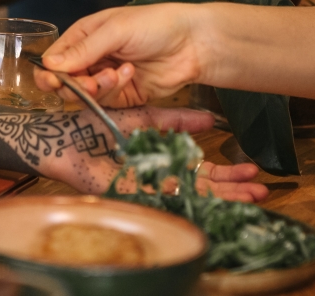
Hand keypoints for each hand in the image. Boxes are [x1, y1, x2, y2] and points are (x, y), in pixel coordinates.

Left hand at [12, 106, 266, 200]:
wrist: (54, 132)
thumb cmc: (91, 122)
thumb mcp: (140, 116)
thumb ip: (172, 120)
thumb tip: (209, 121)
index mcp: (157, 162)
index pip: (199, 173)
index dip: (226, 175)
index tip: (254, 175)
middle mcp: (153, 179)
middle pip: (199, 188)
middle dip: (231, 190)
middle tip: (260, 191)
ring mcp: (140, 188)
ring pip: (184, 196)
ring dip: (216, 196)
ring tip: (248, 198)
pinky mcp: (121, 192)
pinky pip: (154, 195)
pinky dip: (181, 196)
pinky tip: (205, 196)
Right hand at [35, 4, 207, 107]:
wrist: (194, 43)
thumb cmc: (156, 24)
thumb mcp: (116, 30)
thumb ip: (83, 50)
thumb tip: (49, 64)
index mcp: (84, 36)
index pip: (55, 58)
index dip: (49, 72)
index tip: (52, 81)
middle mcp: (92, 59)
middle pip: (66, 82)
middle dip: (73, 85)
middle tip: (86, 84)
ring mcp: (107, 78)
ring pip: (86, 95)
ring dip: (98, 88)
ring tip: (117, 74)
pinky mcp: (124, 96)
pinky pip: (107, 102)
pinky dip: (115, 92)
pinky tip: (129, 74)